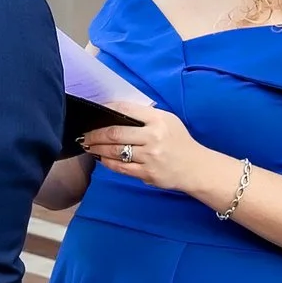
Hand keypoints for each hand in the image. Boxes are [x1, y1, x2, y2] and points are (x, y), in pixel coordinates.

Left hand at [91, 103, 215, 196]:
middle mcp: (153, 137)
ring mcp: (149, 156)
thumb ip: (146, 116)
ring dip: (97, 148)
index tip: (95, 112)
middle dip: (95, 134)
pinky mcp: (147, 173)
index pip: (126, 109)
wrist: (196, 167)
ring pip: (115, 151)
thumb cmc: (179, 142)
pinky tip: (101, 158)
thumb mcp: (168, 121)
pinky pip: (121, 167)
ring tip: (89, 146)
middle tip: (85, 134)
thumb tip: (117, 112)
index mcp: (158, 120)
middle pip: (115, 133)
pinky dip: (107, 162)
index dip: (107, 109)